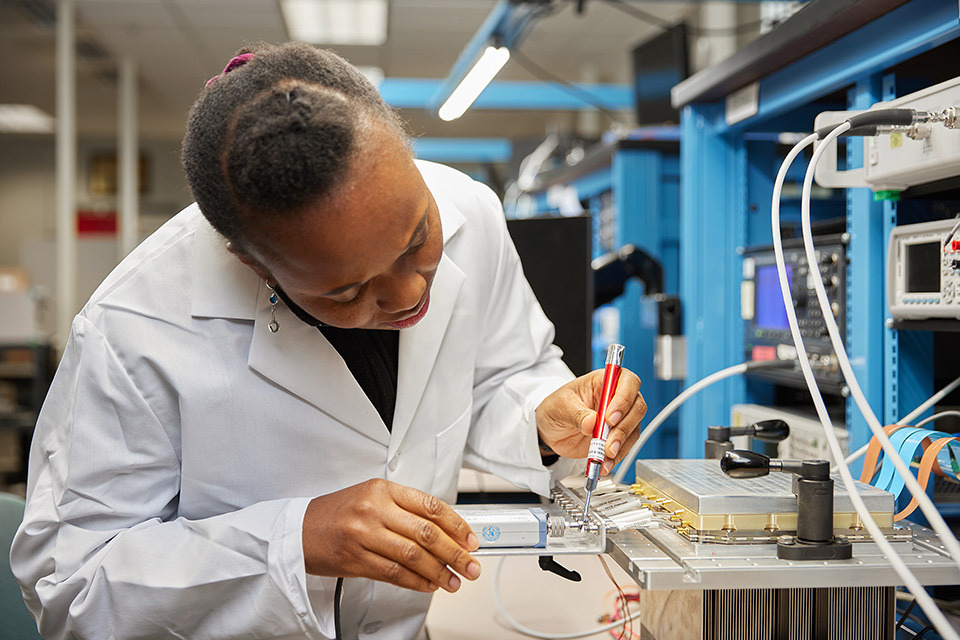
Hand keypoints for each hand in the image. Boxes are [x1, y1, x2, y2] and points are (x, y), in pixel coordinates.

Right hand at [302, 479, 480, 592]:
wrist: (298, 530)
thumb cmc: (337, 513)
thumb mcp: (371, 497)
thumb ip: (405, 508)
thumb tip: (445, 529)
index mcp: (383, 489)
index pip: (430, 506)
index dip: (456, 525)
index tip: (470, 539)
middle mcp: (375, 509)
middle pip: (426, 533)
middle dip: (455, 552)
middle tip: (470, 564)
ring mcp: (365, 535)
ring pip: (413, 555)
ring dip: (439, 571)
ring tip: (454, 580)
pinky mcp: (356, 559)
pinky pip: (395, 573)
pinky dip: (417, 581)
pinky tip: (430, 584)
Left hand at [535, 367, 645, 473]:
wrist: (550, 429)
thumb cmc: (556, 408)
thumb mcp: (560, 406)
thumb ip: (576, 413)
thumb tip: (591, 422)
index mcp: (603, 381)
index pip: (626, 382)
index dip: (623, 399)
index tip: (609, 418)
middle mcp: (616, 397)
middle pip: (636, 407)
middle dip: (624, 428)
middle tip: (608, 443)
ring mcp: (620, 418)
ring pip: (634, 429)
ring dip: (621, 445)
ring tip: (604, 456)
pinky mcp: (617, 436)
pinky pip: (626, 446)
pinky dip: (616, 457)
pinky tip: (605, 463)